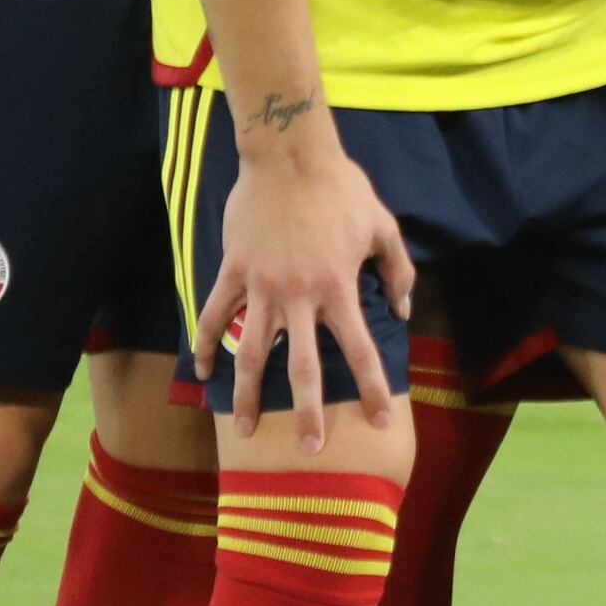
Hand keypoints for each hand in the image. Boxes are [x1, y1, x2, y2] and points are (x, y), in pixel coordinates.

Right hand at [199, 124, 410, 448]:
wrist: (288, 156)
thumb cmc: (342, 190)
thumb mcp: (383, 228)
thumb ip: (398, 272)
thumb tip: (402, 310)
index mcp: (339, 289)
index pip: (362, 350)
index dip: (374, 388)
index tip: (382, 420)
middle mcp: (299, 297)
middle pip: (303, 368)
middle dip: (310, 412)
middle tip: (313, 449)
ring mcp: (261, 287)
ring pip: (252, 353)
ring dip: (250, 395)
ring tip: (249, 430)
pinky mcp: (232, 273)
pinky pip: (212, 317)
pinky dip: (205, 346)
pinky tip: (203, 373)